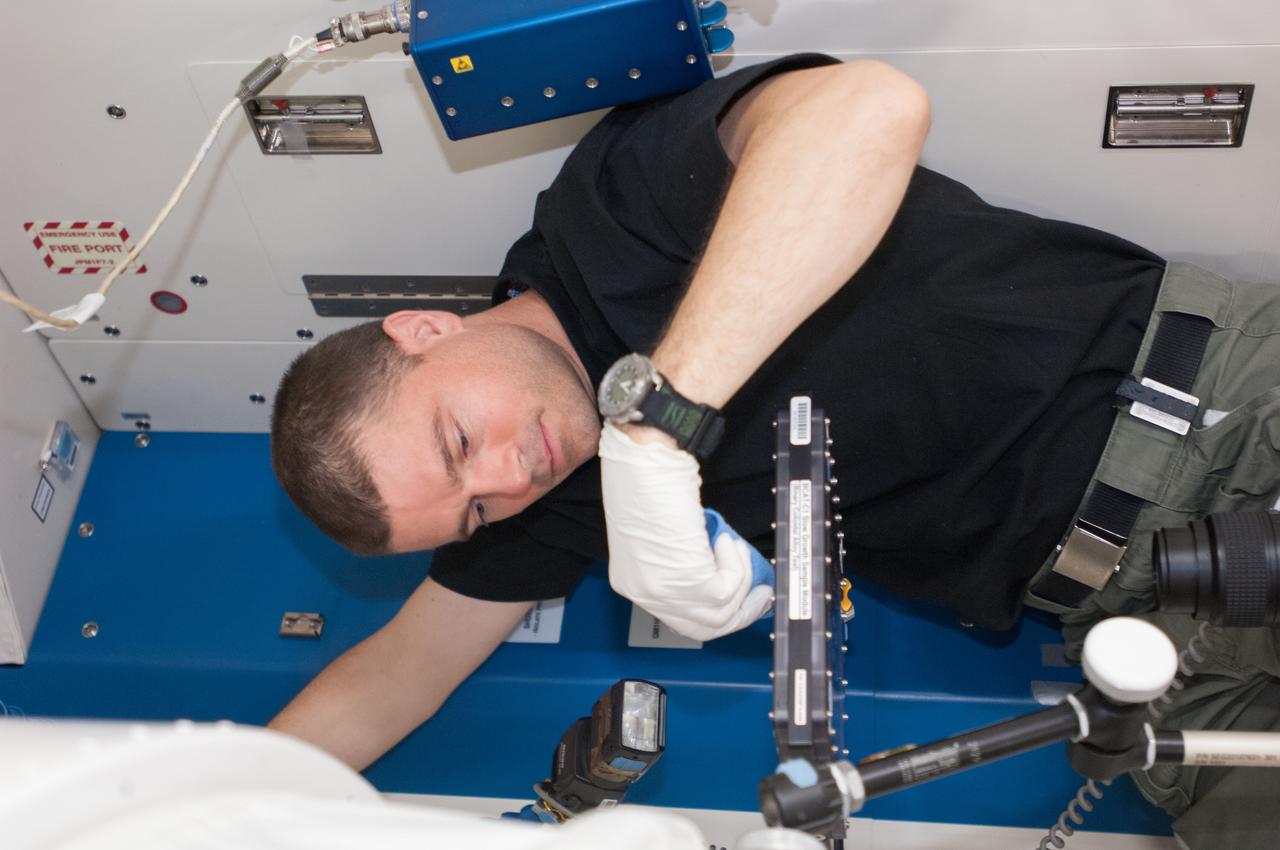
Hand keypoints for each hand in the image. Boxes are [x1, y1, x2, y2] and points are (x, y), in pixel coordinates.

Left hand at [599, 423, 773, 640]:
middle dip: (740, 612)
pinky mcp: (684, 581)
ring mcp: (661, 591)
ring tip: (735, 548)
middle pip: (703, 627)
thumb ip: (688, 564)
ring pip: (721, 612)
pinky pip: (727, 588)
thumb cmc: (651, 485)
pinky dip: (736, 564)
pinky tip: (724, 540)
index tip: (744, 603)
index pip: (683, 621)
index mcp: (634, 584)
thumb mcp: (669, 538)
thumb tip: (721, 576)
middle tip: (762, 593)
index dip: (719, 614)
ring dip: (741, 580)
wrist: (644, 462)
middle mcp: (643, 593)